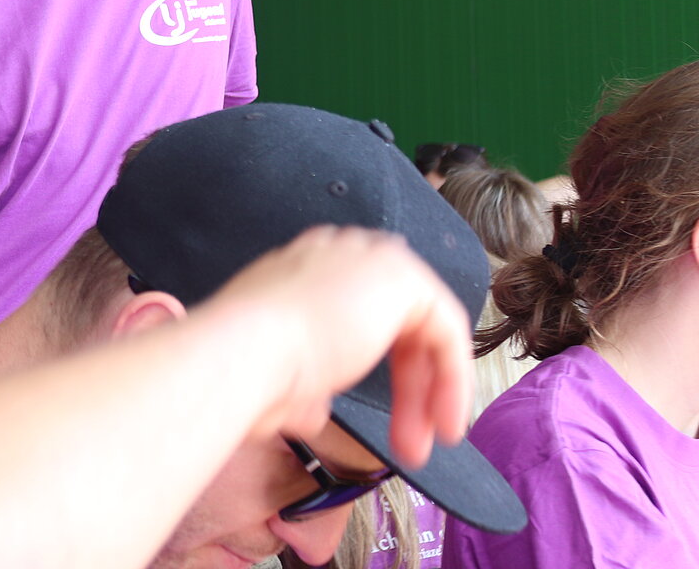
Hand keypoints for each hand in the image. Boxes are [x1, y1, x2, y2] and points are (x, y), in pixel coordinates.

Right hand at [203, 226, 473, 465]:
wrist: (246, 348)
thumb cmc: (246, 365)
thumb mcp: (279, 378)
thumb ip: (307, 385)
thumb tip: (313, 408)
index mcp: (302, 269)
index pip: (357, 311)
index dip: (373, 370)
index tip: (379, 421)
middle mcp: (337, 255)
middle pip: (394, 322)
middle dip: (407, 389)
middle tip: (407, 443)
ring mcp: (369, 259)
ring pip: (421, 327)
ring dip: (430, 388)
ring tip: (424, 442)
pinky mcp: (402, 277)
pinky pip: (447, 329)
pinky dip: (452, 378)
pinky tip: (444, 418)